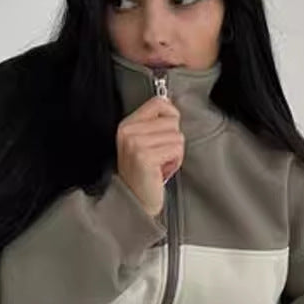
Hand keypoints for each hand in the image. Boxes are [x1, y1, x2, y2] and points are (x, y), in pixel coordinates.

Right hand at [116, 98, 183, 216]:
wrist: (136, 200)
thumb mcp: (142, 143)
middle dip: (172, 139)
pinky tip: (163, 169)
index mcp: (127, 125)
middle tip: (160, 155)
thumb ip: (154, 123)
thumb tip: (171, 104)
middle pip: (172, 121)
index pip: (158, 103)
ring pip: (176, 136)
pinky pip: (176, 148)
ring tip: (161, 163)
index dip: (171, 115)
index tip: (167, 131)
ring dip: (174, 152)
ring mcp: (136, 144)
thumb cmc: (143, 174)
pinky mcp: (145, 157)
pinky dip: (175, 160)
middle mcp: (129, 132)